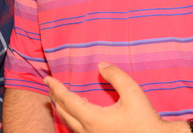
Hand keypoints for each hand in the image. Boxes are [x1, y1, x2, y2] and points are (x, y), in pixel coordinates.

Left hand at [44, 62, 185, 132]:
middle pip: (63, 113)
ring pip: (69, 123)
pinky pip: (78, 128)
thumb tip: (100, 66)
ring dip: (62, 108)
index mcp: (92, 119)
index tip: (47, 78)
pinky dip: (72, 116)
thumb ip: (115, 75)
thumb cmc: (144, 119)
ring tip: (59, 96)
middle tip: (49, 85)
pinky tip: (79, 109)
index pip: (67, 100)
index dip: (56, 88)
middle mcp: (87, 131)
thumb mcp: (132, 92)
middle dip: (55, 97)